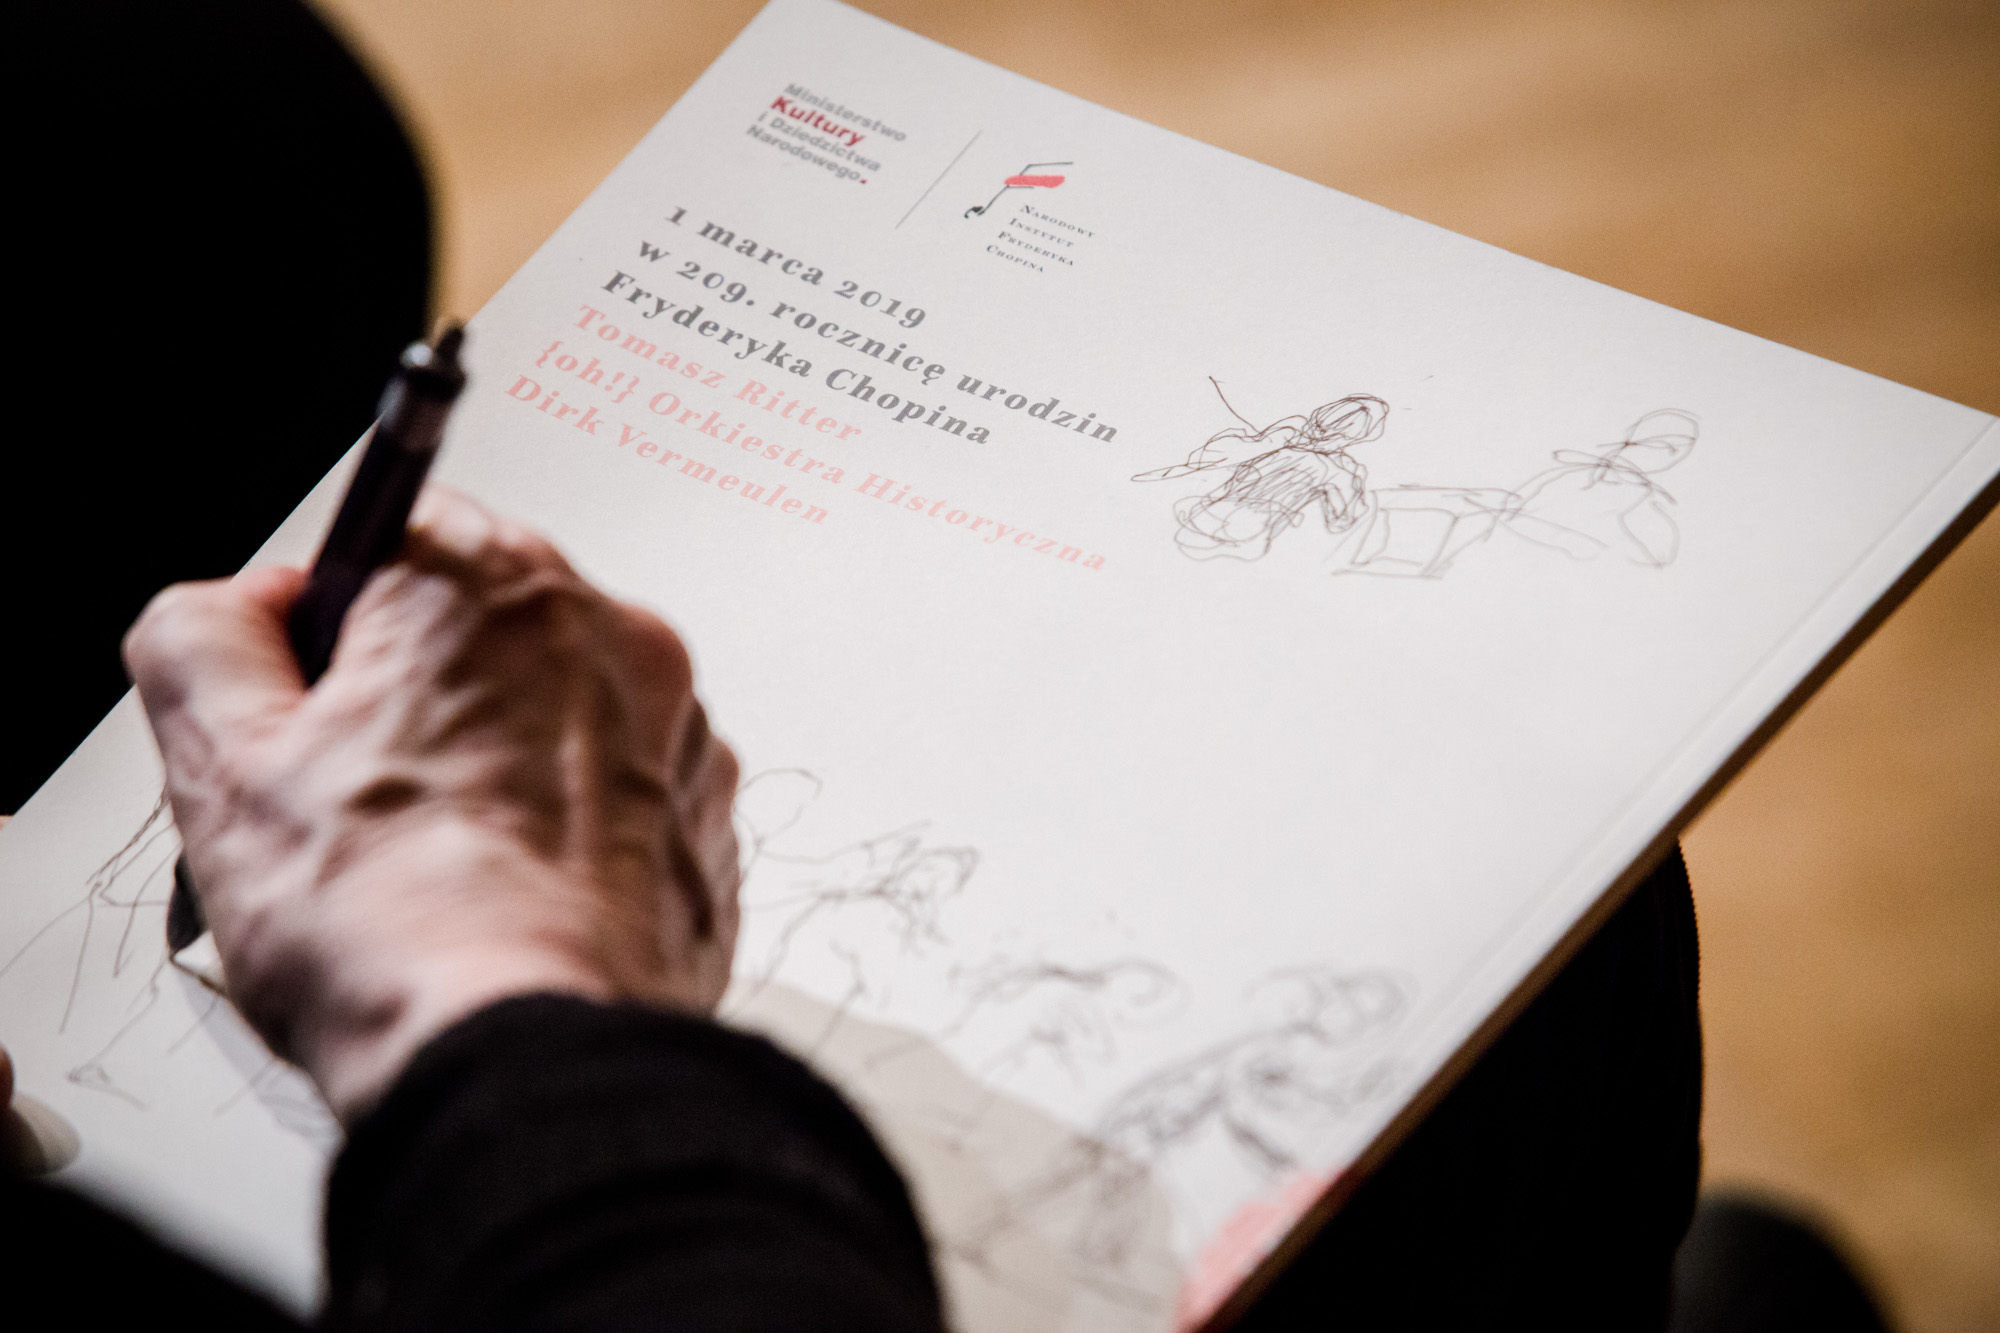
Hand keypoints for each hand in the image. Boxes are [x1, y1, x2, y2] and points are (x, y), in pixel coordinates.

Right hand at [124, 488, 739, 1121]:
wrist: (527, 1055)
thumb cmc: (397, 928)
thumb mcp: (222, 762)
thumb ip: (201, 637)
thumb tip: (231, 611)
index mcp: (495, 584)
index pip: (392, 537)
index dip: (326, 628)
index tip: (307, 703)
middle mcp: (612, 635)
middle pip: (477, 629)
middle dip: (409, 697)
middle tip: (354, 803)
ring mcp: (676, 730)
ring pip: (551, 713)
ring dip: (492, 763)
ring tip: (434, 867)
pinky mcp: (707, 818)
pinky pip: (614, 792)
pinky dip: (563, 828)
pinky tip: (505, 897)